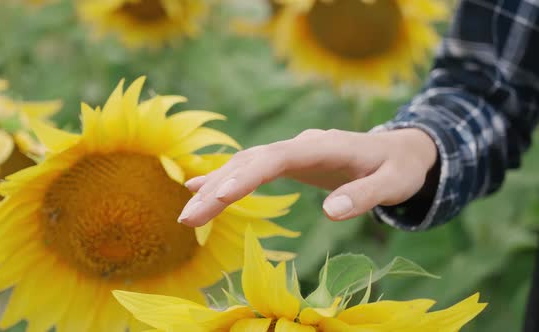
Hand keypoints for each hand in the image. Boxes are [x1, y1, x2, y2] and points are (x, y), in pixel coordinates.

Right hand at [178, 128, 437, 226]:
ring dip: (216, 186)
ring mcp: (294, 150)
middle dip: (217, 189)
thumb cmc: (400, 169)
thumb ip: (365, 195)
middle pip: (251, 161)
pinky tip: (201, 188)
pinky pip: (252, 167)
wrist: (402, 149)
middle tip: (187, 220)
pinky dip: (226, 178)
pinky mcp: (290, 160)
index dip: (245, 176)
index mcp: (325, 147)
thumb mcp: (394, 184)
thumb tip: (329, 212)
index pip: (277, 158)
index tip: (217, 198)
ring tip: (187, 212)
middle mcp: (302, 144)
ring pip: (246, 163)